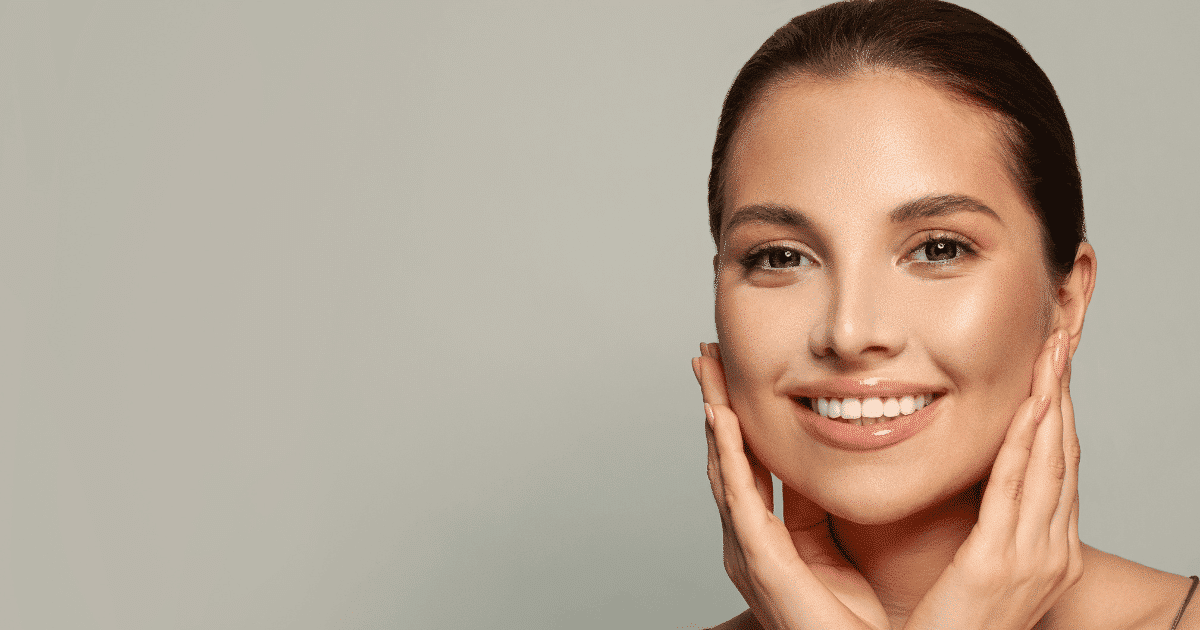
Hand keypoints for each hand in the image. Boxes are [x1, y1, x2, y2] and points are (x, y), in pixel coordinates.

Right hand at [694, 343, 889, 629]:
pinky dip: (728, 452)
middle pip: (725, 458)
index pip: (747, 465)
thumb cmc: (857, 625)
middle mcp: (748, 542)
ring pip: (725, 467)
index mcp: (769, 539)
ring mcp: (749, 550)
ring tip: (707, 372)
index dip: (736, 419)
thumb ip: (824, 512)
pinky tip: (723, 418)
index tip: (730, 376)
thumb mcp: (838, 551)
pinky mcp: (760, 559)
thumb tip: (838, 460)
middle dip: (714, 404)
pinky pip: (739, 495)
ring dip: (715, 414)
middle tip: (706, 357)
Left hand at [904, 330, 1082, 629]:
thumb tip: (962, 482)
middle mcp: (1051, 550)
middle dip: (1060, 395)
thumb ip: (980, 528)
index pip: (1056, 467)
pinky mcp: (1001, 562)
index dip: (1056, 415)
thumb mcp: (977, 571)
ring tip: (1050, 356)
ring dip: (1049, 403)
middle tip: (1057, 344)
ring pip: (1048, 460)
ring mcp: (1033, 557)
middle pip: (1062, 454)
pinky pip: (1016, 488)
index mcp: (1046, 552)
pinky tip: (1029, 406)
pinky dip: (1026, 441)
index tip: (1049, 371)